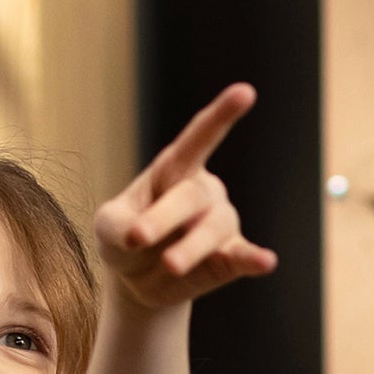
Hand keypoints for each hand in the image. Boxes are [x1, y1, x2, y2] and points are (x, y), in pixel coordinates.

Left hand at [97, 82, 280, 312]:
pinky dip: (254, 259)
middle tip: (136, 238)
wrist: (137, 281)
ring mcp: (219, 224)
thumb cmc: (124, 239)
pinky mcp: (229, 259)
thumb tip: (141, 238)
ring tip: (169, 265)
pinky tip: (266, 261)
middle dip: (163, 217)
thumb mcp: (107, 226)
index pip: (199, 138)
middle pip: (192, 196)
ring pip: (214, 228)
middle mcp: (203, 192)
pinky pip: (244, 256)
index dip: (222, 115)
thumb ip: (119, 226)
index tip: (246, 92)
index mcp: (174, 170)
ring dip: (191, 247)